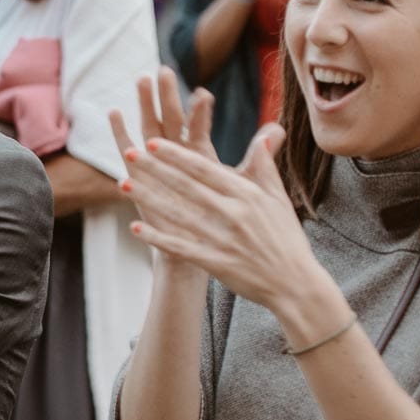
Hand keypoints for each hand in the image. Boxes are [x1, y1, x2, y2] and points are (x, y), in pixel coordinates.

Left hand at [110, 105, 330, 329]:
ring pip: (177, 214)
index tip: (153, 142)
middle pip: (186, 187)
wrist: (295, 284)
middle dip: (155, 169)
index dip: (177, 155)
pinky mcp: (216, 262)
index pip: (204, 169)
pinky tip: (136, 227)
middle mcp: (233, 214)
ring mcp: (223, 239)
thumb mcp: (279, 199)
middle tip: (129, 153)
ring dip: (148, 199)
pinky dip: (157, 237)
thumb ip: (266, 167)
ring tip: (123, 184)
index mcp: (246, 195)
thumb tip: (266, 134)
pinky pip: (181, 247)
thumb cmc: (286, 239)